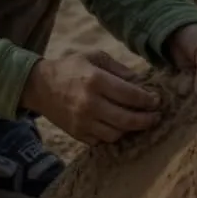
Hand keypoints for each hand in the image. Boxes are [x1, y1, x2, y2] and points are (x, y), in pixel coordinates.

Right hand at [21, 51, 160, 145]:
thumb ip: (119, 68)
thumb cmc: (70, 68)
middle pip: (126, 119)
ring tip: (140, 122)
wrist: (39, 86)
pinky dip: (114, 135)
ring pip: (116, 134)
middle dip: (147, 120)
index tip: (157, 100)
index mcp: (95, 81)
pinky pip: (102, 141)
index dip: (148, 100)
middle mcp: (89, 104)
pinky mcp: (76, 134)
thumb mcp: (94, 57)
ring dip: (131, 129)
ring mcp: (82, 122)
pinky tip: (120, 127)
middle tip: (156, 117)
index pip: (130, 95)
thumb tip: (140, 81)